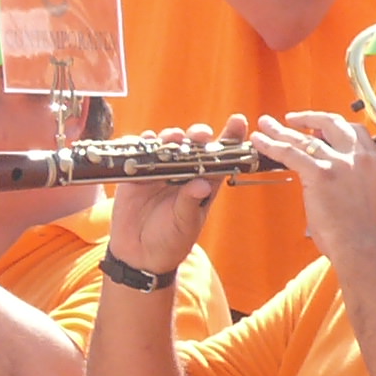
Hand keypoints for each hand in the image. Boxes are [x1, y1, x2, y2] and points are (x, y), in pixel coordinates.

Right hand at [105, 139, 222, 273]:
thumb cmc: (170, 241)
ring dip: (171, 136)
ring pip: (167, 144)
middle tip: (200, 134)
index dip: (230, 138)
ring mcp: (160, 171)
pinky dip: (141, 143)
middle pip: (193, 146)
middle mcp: (184, 173)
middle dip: (198, 135)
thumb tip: (202, 185)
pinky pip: (139, 152)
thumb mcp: (184, 224)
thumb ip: (190, 203)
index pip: (221, 157)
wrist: (139, 255)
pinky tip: (144, 140)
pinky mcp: (137, 173)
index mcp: (203, 183)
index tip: (238, 121)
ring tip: (173, 137)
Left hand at [246, 111, 375, 271]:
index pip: (354, 130)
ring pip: (304, 138)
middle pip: (331, 122)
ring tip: (266, 124)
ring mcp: (339, 162)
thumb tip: (330, 174)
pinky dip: (271, 144)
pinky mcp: (320, 173)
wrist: (361, 247)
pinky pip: (290, 152)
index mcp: (373, 160)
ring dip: (282, 130)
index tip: (317, 127)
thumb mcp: (365, 194)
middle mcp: (358, 156)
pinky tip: (259, 141)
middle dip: (308, 118)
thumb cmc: (360, 232)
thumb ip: (350, 177)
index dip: (332, 125)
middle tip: (290, 119)